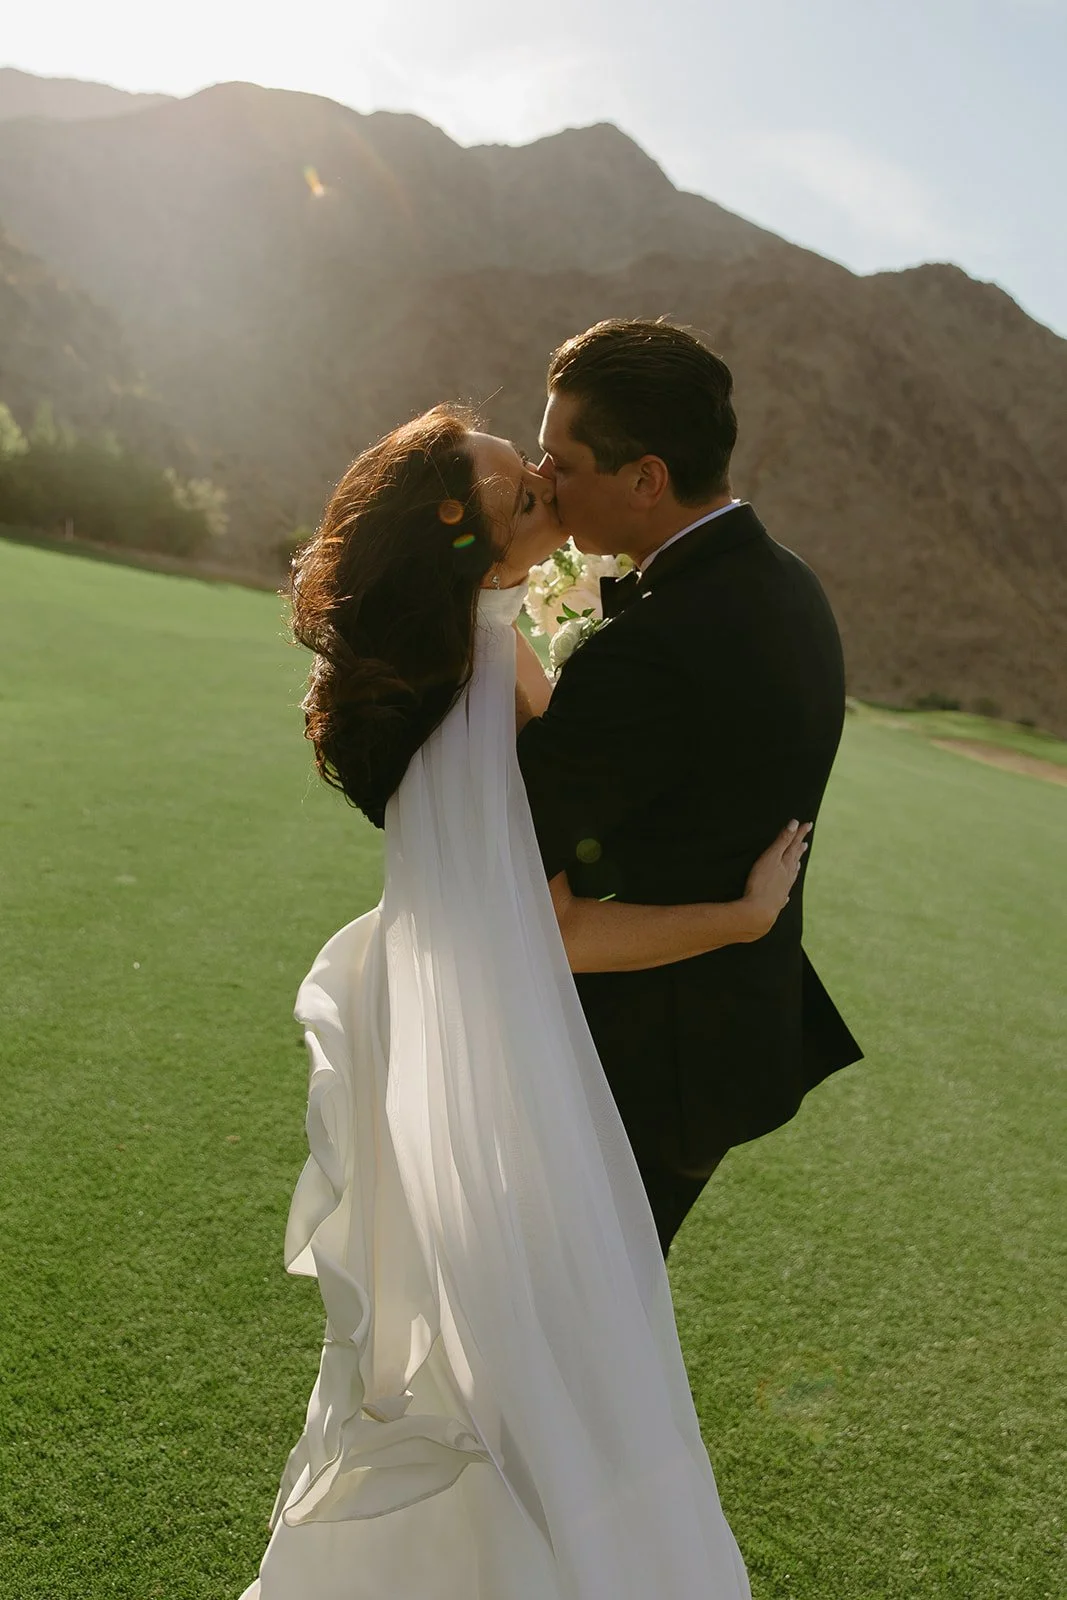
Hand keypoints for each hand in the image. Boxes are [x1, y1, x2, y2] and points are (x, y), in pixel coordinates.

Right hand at [741, 821, 812, 939]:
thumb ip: (782, 841)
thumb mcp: (771, 857)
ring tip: (798, 861)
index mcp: (786, 863)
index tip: (808, 825)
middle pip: (794, 859)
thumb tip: (795, 824)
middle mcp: (787, 876)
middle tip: (805, 842)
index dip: (799, 834)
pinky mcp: (776, 901)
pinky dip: (785, 889)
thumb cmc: (761, 883)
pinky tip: (786, 894)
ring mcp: (783, 889)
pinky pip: (784, 893)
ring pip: (791, 875)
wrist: (759, 912)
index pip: (794, 845)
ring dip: (794, 866)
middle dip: (798, 848)